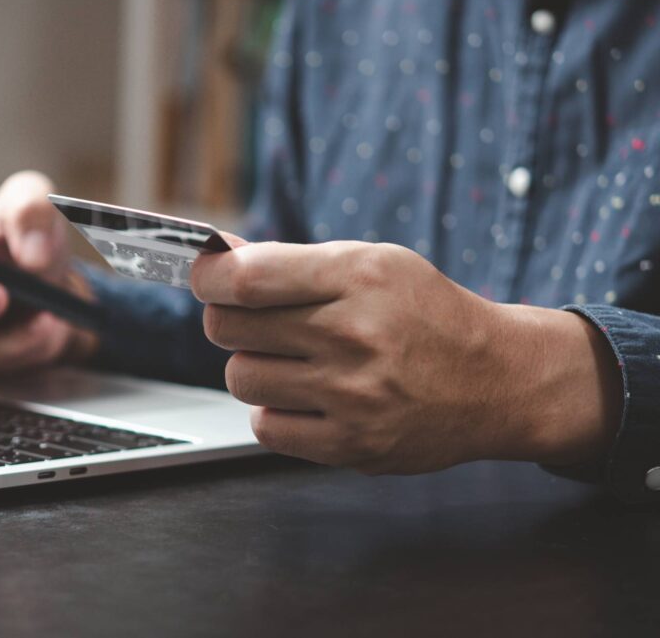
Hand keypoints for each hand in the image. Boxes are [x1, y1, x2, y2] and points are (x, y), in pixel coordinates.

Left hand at [191, 240, 621, 474]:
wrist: (497, 380)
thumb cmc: (425, 314)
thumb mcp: (372, 263)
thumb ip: (291, 262)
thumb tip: (216, 257)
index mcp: (358, 276)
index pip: (245, 278)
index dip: (207, 277)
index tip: (206, 277)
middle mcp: (354, 335)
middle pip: (227, 328)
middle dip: (230, 319)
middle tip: (256, 321)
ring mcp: (353, 395)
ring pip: (240, 378)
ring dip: (253, 367)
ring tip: (291, 361)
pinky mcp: (353, 444)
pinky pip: (266, 427)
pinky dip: (274, 411)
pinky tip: (306, 397)